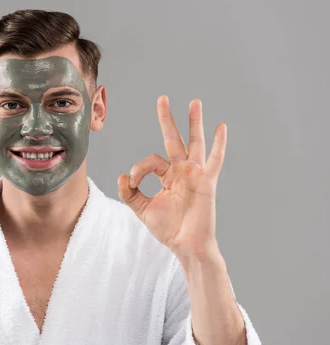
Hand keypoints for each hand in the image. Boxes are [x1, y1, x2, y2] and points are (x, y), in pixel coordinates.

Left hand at [118, 95, 226, 262]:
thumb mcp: (143, 210)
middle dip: (167, 119)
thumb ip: (130, 193)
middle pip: (173, 139)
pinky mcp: (207, 182)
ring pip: (195, 143)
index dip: (138, 169)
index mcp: (167, 176)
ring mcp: (195, 174)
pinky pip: (215, 160)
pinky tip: (221, 127)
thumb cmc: (168, 229)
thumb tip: (122, 175)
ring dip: (194, 123)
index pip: (150, 161)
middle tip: (162, 99)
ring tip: (194, 102)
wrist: (186, 245)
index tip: (133, 183)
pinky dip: (219, 145)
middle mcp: (181, 171)